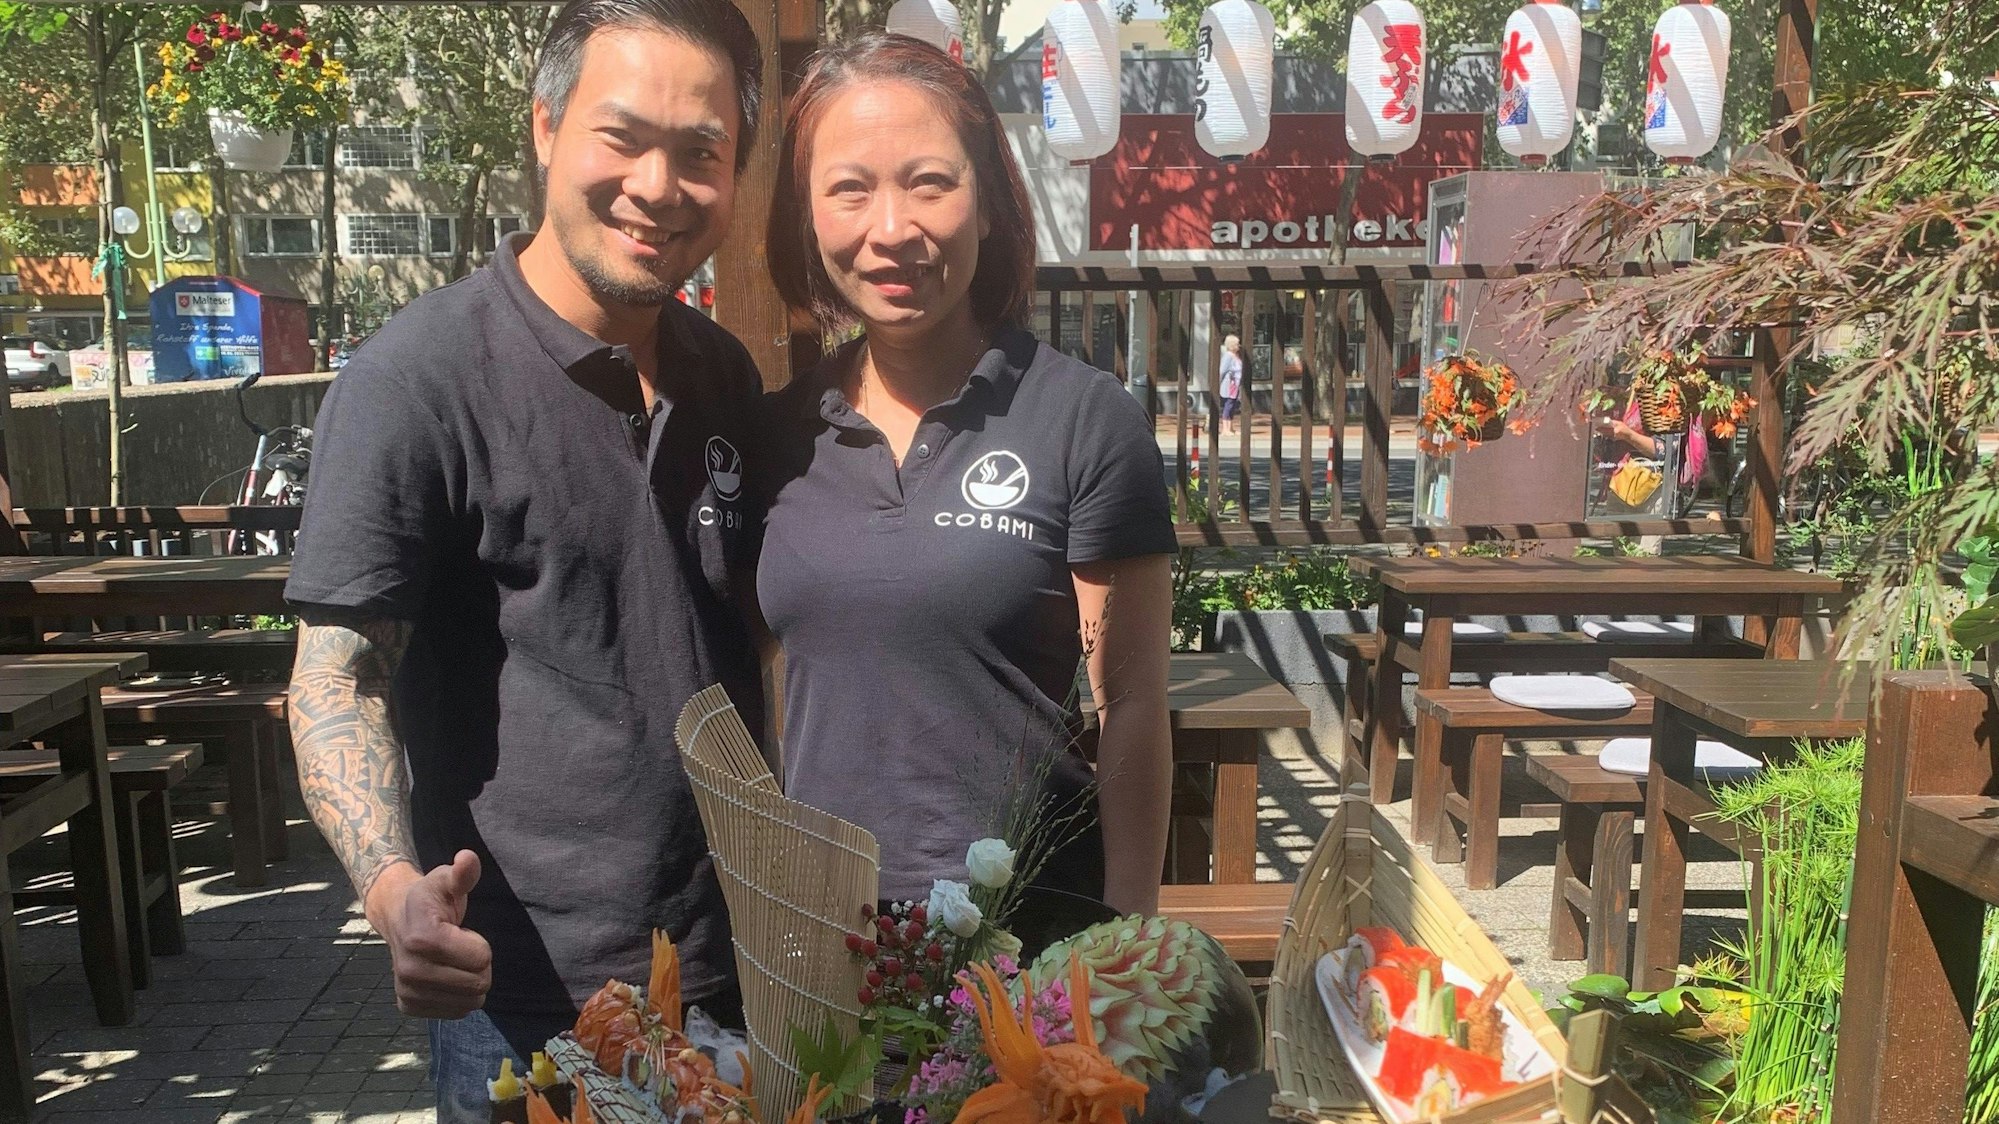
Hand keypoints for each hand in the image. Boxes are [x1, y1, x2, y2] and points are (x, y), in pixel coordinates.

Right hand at [366, 850, 492, 1018]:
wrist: (398, 918)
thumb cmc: (430, 898)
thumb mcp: (446, 880)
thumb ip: (463, 873)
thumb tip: (468, 858)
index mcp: (422, 939)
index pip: (481, 958)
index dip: (480, 944)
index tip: (462, 932)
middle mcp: (410, 970)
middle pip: (478, 983)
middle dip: (479, 965)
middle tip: (461, 948)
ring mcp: (408, 991)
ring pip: (470, 1002)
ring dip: (470, 982)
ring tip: (452, 961)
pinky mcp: (408, 1006)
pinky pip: (456, 1012)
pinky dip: (458, 996)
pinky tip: (445, 975)